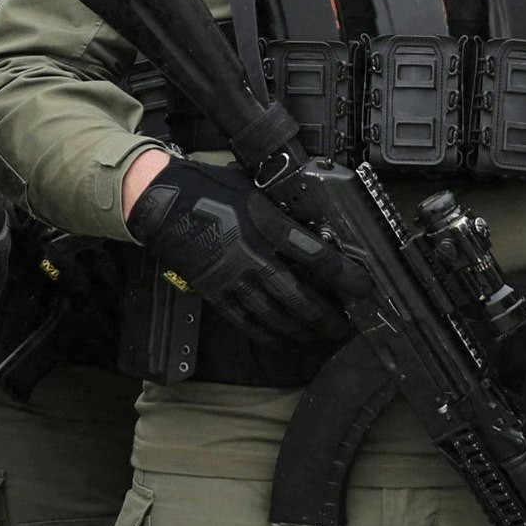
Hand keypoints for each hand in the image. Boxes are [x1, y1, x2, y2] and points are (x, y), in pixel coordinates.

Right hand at [125, 154, 346, 349]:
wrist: (161, 202)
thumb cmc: (208, 188)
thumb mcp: (252, 187)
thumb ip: (281, 209)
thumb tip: (312, 223)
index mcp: (265, 226)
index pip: (317, 257)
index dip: (345, 277)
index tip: (364, 288)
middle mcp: (252, 257)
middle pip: (300, 299)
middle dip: (327, 318)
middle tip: (345, 328)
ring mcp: (232, 279)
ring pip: (276, 316)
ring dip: (302, 331)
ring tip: (320, 337)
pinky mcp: (215, 292)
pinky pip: (247, 321)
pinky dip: (269, 334)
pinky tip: (282, 337)